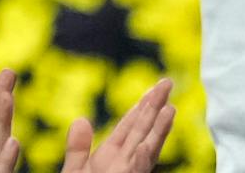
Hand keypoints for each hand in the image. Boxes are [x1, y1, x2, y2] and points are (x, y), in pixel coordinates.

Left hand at [59, 79, 175, 172]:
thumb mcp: (75, 172)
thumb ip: (77, 148)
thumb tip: (81, 120)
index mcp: (110, 158)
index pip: (129, 128)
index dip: (141, 107)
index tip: (154, 88)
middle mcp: (122, 165)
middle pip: (141, 132)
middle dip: (154, 108)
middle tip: (167, 82)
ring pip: (144, 150)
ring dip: (156, 131)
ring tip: (169, 108)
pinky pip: (133, 172)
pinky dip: (141, 161)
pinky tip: (147, 147)